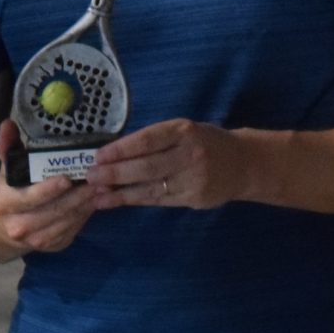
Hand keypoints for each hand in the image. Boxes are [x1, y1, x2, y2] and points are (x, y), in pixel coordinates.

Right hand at [0, 120, 97, 252]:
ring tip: (105, 187)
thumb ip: (7, 146)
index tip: (67, 178)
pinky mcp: (53, 246)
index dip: (49, 190)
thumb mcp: (6, 169)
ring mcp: (37, 240)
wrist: (2, 227)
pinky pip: (73, 229)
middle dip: (79, 195)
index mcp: (5, 205)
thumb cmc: (9, 190)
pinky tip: (98, 200)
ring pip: (67, 221)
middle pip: (54, 210)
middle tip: (100, 178)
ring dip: (87, 204)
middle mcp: (19, 227)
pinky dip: (87, 214)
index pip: (29, 198)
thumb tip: (8, 125)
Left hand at [87, 119, 250, 210]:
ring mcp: (193, 179)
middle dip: (115, 173)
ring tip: (96, 194)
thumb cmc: (205, 142)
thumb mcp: (184, 130)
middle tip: (90, 176)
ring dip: (120, 192)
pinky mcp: (193, 198)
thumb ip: (156, 139)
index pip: (147, 140)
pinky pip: (158, 200)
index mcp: (184, 131)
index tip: (98, 155)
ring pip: (150, 187)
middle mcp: (190, 154)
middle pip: (147, 166)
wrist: (243, 163)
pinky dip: (133, 201)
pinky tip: (114, 202)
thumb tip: (114, 151)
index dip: (121, 149)